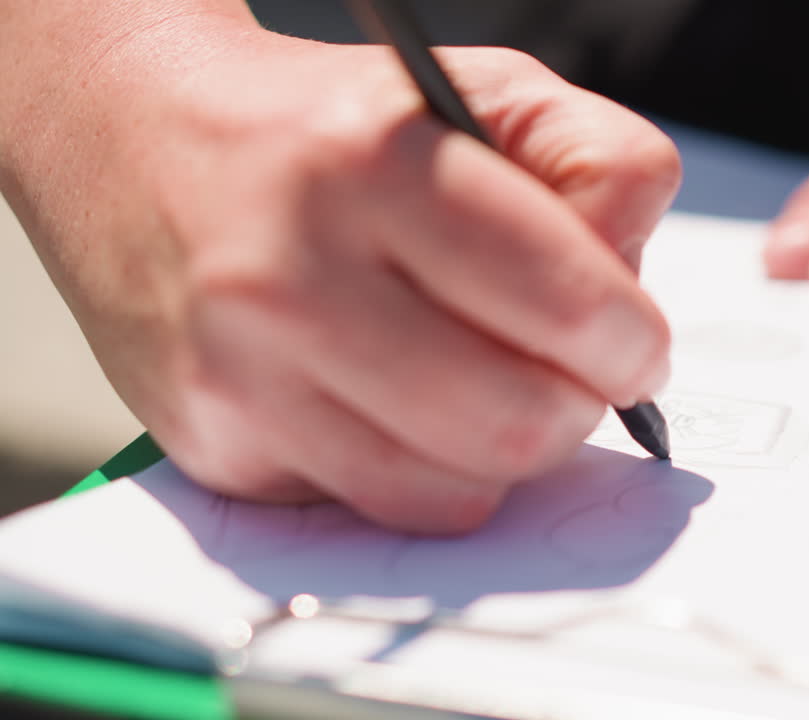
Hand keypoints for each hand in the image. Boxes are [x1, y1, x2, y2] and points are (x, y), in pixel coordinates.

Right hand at [3, 22, 678, 532]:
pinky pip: (382, 509)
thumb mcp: (485, 94)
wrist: (143, 146)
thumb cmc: (335, 129)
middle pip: (518, 421)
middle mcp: (292, 272)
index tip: (632, 342)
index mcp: (377, 164)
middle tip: (570, 373)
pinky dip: (428, 475)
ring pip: (456, 489)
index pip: (567, 304)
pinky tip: (405, 408)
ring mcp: (244, 372)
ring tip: (487, 382)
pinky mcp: (217, 444)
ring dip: (507, 452)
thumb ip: (601, 165)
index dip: (633, 343)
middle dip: (579, 408)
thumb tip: (631, 296)